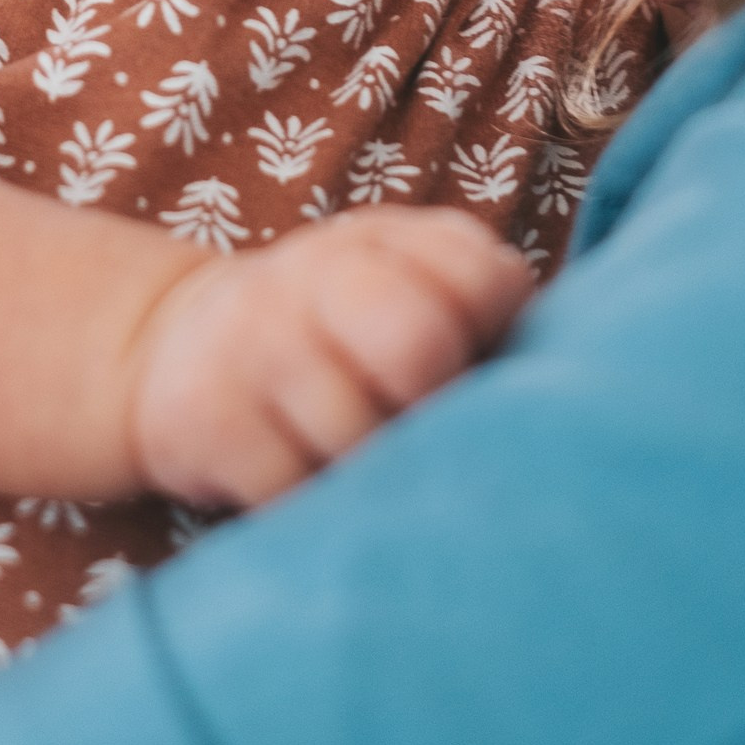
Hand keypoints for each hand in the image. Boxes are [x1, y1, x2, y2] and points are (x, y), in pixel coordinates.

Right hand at [127, 208, 534, 510]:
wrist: (177, 349)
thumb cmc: (339, 340)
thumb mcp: (409, 295)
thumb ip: (486, 321)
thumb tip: (567, 404)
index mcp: (391, 240)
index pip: (483, 278)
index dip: (489, 340)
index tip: (466, 364)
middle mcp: (319, 271)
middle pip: (415, 345)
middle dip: (427, 406)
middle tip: (412, 427)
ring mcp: (255, 338)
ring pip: (357, 440)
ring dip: (368, 473)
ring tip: (352, 456)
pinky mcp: (206, 416)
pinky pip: (294, 492)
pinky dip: (308, 504)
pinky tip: (298, 472)